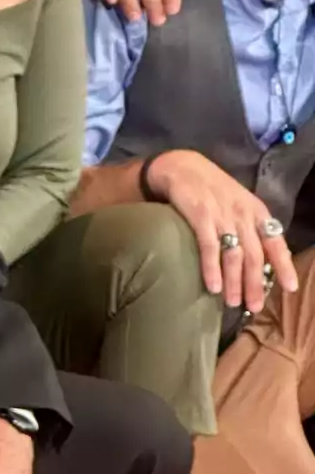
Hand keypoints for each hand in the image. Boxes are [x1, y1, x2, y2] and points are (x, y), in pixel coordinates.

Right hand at [146, 150, 297, 311]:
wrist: (182, 167)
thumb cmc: (212, 190)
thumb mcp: (238, 204)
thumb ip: (250, 228)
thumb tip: (260, 262)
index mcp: (256, 212)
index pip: (276, 242)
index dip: (283, 265)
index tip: (290, 288)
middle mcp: (243, 214)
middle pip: (255, 255)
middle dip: (255, 283)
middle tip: (253, 306)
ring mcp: (222, 215)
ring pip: (234, 255)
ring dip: (234, 281)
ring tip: (232, 301)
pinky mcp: (200, 215)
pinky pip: (209, 246)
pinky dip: (211, 268)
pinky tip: (212, 285)